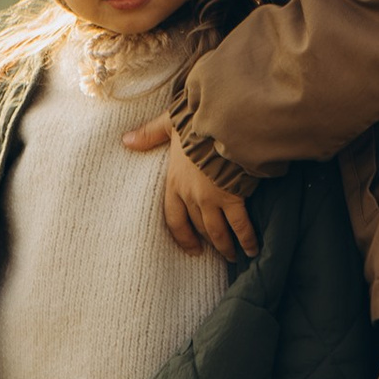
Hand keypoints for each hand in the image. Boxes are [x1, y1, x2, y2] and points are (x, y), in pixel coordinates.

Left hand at [148, 133, 258, 260]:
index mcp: (174, 181)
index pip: (173, 217)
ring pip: (216, 231)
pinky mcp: (232, 198)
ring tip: (234, 256)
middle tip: (214, 252)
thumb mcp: (169, 125)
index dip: (181, 236)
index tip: (191, 248)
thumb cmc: (196, 121)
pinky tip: (252, 248)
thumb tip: (126, 140)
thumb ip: (150, 134)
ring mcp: (211, 199)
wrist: (222, 122)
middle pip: (197, 226)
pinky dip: (246, 239)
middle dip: (207, 242)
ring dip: (224, 246)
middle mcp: (190, 195)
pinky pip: (239, 225)